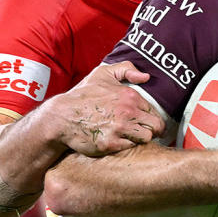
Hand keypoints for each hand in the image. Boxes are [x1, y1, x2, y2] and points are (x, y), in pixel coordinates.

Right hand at [45, 61, 164, 155]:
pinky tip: (119, 141)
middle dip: (154, 130)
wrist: (61, 117)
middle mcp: (127, 112)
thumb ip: (126, 69)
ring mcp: (119, 129)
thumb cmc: (82, 95)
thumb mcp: (102, 74)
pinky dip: (127, 145)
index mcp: (130, 96)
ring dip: (141, 138)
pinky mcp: (111, 144)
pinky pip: (130, 147)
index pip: (154, 111)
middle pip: (156, 126)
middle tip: (146, 132)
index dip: (151, 117)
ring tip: (132, 137)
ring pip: (146, 138)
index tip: (146, 121)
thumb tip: (146, 77)